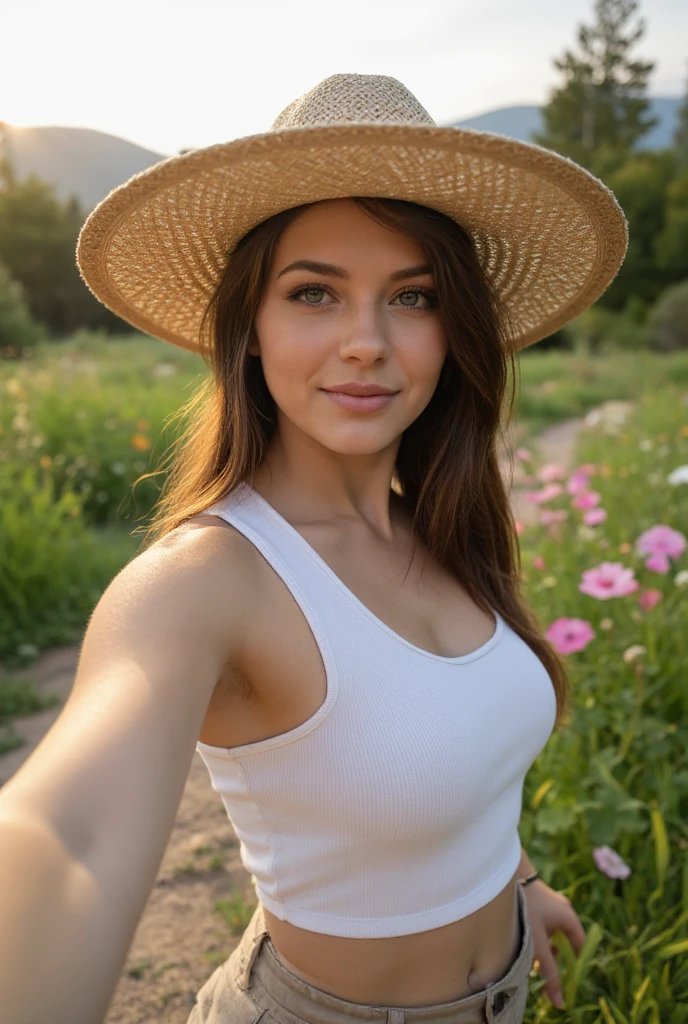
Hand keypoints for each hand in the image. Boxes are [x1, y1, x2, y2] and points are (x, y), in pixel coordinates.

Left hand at [522, 879, 586, 1009]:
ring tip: (527, 957)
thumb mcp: (537, 944)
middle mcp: (562, 909)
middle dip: (552, 958)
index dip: (574, 964)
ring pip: (549, 934)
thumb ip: (548, 972)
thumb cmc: (525, 908)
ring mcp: (548, 904)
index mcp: (569, 917)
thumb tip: (559, 1001)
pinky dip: (533, 936)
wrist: (505, 874)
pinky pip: (540, 925)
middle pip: (563, 941)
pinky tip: (520, 942)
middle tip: (540, 971)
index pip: (580, 946)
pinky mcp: (534, 902)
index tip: (565, 979)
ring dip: (541, 948)